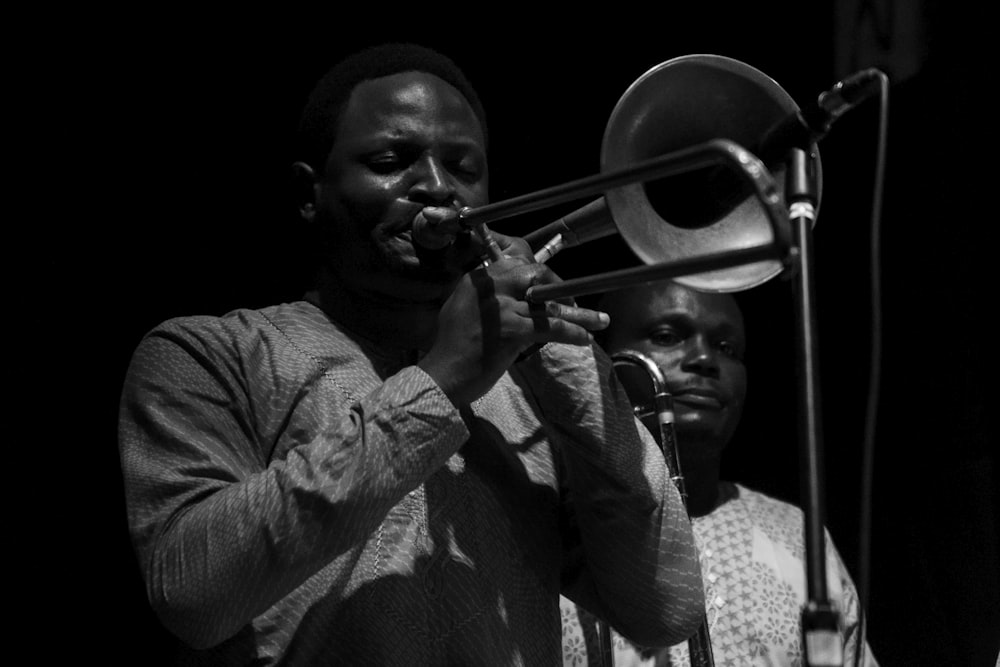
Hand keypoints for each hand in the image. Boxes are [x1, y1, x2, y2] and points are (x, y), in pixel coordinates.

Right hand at [418, 251, 608, 406]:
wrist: (443, 374)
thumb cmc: (455, 347)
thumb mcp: (465, 308)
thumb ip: (491, 295)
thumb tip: (523, 294)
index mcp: (478, 278)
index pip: (518, 262)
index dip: (542, 274)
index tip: (555, 287)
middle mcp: (489, 286)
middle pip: (536, 275)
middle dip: (562, 288)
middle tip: (576, 303)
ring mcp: (500, 306)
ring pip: (549, 305)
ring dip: (579, 314)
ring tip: (599, 320)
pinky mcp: (511, 329)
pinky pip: (550, 327)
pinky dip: (571, 333)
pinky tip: (584, 338)